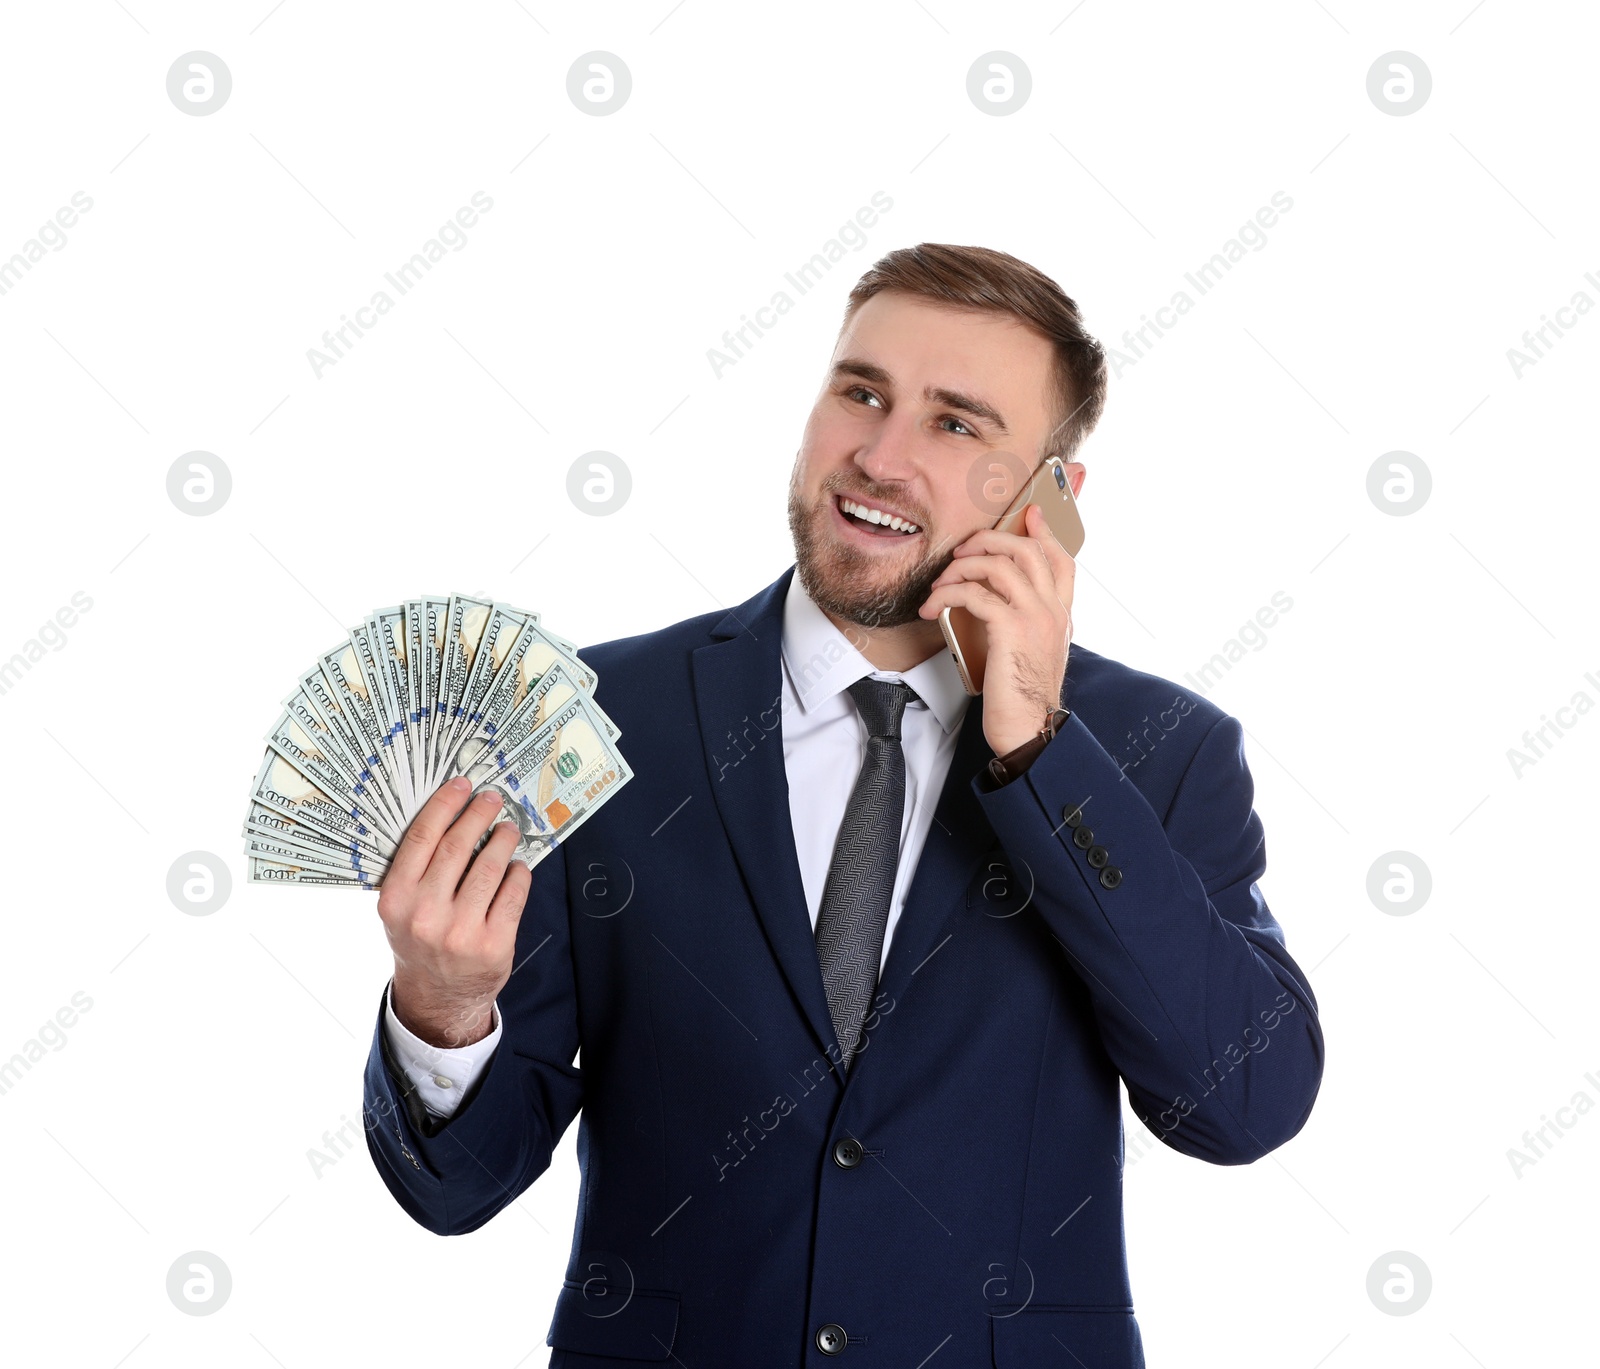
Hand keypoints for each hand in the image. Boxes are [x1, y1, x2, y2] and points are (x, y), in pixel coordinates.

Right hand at [375, 777, 532, 1049]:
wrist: (436, 997)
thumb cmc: (419, 940)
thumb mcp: (401, 908)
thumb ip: (416, 869)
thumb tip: (450, 813)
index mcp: (396, 900)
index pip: (421, 839)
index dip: (445, 805)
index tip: (462, 784)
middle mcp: (426, 915)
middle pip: (457, 847)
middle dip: (478, 815)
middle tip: (492, 799)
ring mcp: (461, 931)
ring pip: (490, 867)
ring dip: (503, 840)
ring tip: (508, 829)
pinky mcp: (493, 944)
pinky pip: (513, 893)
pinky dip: (518, 873)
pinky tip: (517, 866)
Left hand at [918, 503, 1075, 755]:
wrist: (1031, 728)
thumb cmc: (1024, 697)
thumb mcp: (1032, 653)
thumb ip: (1025, 625)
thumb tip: (993, 605)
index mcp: (1062, 615)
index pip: (1063, 561)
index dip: (1045, 533)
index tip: (1029, 515)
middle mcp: (1054, 610)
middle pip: (1027, 550)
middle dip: (989, 540)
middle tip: (962, 550)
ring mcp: (1035, 617)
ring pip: (999, 565)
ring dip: (961, 567)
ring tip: (940, 583)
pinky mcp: (1010, 629)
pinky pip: (975, 594)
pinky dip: (949, 594)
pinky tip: (934, 607)